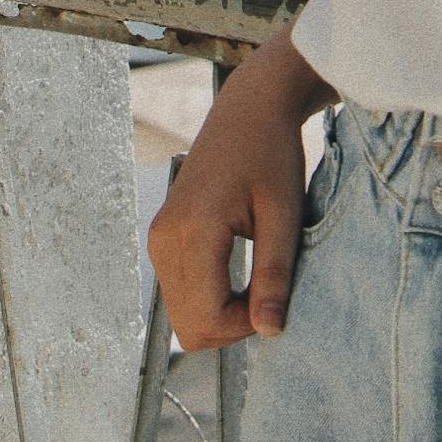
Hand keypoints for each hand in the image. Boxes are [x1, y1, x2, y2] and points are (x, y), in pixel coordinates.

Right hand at [146, 34, 324, 346]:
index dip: (246, 326)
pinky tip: (238, 271)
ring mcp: (157, 239)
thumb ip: (274, 275)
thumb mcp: (283, 214)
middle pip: (188, 327)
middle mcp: (163, 239)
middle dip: (232, 326)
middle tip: (269, 292)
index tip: (277, 298)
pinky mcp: (161, 238)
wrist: (250, 109)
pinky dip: (209, 298)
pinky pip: (179, 293)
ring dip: (221, 313)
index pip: (206, 320)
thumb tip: (270, 331)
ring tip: (257, 280)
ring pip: (181, 315)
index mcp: (192, 232)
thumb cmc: (272, 153)